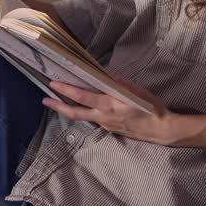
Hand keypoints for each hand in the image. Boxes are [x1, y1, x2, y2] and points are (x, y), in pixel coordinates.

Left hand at [42, 78, 183, 145]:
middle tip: (45, 100)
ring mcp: (106, 125)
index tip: (53, 83)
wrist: (160, 129)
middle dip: (58, 106)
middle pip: (75, 112)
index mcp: (108, 105)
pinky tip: (85, 108)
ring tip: (59, 102)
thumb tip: (106, 75)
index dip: (66, 89)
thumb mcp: (136, 90)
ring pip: (83, 117)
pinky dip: (86, 113)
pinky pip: (94, 119)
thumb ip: (119, 83)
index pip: (81, 96)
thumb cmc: (150, 108)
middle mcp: (103, 116)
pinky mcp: (111, 129)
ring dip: (70, 110)